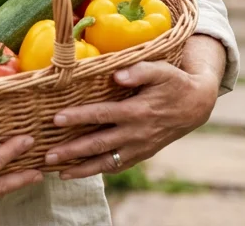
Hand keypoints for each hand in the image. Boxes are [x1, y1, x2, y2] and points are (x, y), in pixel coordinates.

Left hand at [42, 35, 225, 179]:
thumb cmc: (174, 82)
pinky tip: (80, 172)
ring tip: (59, 174)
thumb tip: (117, 75)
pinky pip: (118, 166)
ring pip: (107, 162)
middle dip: (72, 151)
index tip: (56, 119)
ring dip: (82, 169)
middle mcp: (137, 133)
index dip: (78, 117)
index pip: (102, 115)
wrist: (197, 105)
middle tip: (48, 156)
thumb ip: (140, 71)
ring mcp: (140, 147)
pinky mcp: (142, 154)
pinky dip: (99, 171)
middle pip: (99, 144)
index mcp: (138, 111)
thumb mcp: (161, 70)